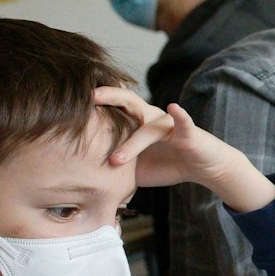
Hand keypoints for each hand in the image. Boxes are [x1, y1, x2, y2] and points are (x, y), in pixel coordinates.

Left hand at [96, 88, 274, 212]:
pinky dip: (180, 115)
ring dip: (132, 142)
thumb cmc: (168, 164)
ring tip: (116, 160)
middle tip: (88, 98)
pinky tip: (175, 108)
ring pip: (148, 125)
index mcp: (136, 124)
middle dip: (109, 97)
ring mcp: (170, 124)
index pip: (113, 109)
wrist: (204, 167)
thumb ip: (113, 166)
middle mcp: (151, 118)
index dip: (95, 105)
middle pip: (128, 101)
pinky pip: (184, 123)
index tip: (69, 102)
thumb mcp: (135, 168)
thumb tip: (80, 178)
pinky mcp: (189, 133)